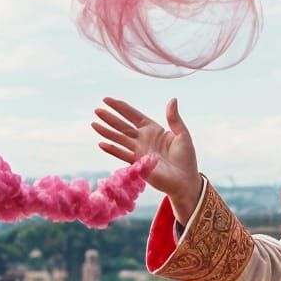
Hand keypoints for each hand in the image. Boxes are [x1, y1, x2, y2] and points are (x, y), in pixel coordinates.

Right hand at [93, 96, 200, 215]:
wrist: (186, 181)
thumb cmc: (186, 159)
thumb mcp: (182, 135)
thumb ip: (174, 119)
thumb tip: (172, 99)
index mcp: (153, 130)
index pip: (134, 116)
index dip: (121, 107)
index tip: (108, 99)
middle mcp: (143, 139)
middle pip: (123, 126)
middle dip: (110, 118)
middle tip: (97, 110)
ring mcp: (139, 152)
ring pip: (120, 139)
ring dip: (107, 132)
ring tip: (94, 124)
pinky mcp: (138, 164)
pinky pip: (123, 155)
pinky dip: (112, 150)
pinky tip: (101, 144)